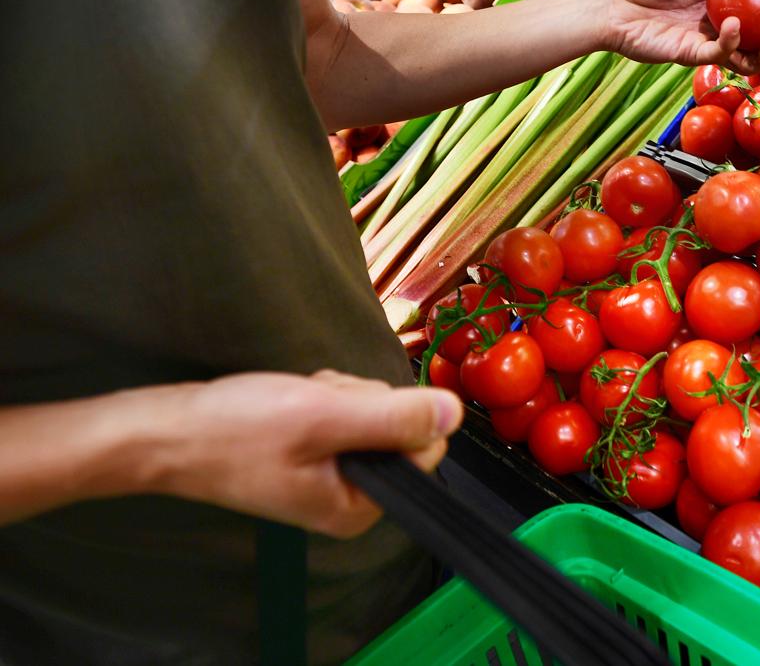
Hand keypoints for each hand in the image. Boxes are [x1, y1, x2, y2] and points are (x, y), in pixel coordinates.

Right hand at [160, 370, 460, 537]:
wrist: (164, 432)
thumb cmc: (233, 432)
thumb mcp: (323, 416)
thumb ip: (393, 417)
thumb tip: (453, 414)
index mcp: (358, 506)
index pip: (423, 448)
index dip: (391, 412)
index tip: (345, 409)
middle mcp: (351, 497)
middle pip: (397, 424)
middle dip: (358, 399)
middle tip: (311, 404)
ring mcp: (332, 473)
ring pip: (369, 409)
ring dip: (336, 393)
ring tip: (293, 403)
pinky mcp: (315, 451)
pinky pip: (342, 408)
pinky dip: (320, 395)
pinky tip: (288, 401)